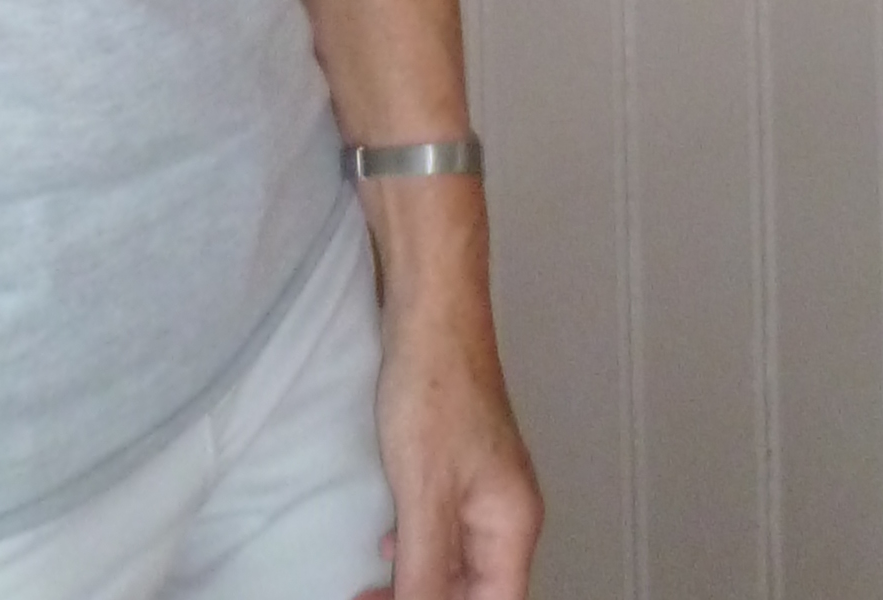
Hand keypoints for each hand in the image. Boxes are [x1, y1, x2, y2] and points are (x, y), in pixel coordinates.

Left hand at [376, 280, 542, 599]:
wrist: (429, 310)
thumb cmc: (432, 393)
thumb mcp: (424, 495)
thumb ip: (426, 571)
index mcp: (512, 525)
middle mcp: (505, 513)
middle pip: (475, 588)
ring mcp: (482, 488)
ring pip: (456, 561)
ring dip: (418, 581)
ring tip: (370, 591)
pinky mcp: (456, 466)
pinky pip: (442, 528)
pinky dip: (415, 548)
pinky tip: (388, 547)